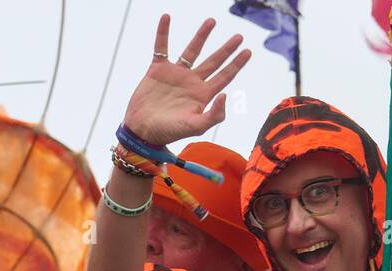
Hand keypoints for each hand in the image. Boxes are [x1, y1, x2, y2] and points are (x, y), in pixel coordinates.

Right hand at [122, 16, 250, 145]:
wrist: (143, 131)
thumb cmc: (169, 132)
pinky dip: (163, 32)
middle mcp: (192, 82)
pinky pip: (161, 47)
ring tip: (212, 21)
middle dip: (227, 49)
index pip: (225, 77)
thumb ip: (213, 115)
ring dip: (201, 36)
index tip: (248, 51)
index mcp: (203, 95)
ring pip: (191, 50)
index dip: (236, 64)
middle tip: (239, 37)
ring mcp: (175, 74)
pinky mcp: (158, 70)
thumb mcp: (195, 127)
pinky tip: (166, 17)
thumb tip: (225, 94)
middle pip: (213, 62)